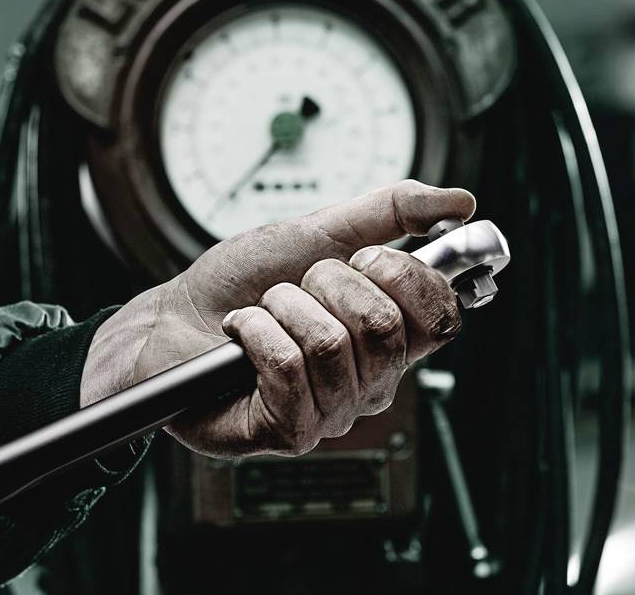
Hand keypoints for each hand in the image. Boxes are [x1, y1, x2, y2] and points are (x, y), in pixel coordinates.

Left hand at [80, 180, 475, 457]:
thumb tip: (460, 201)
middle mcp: (371, 381)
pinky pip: (286, 367)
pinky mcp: (288, 433)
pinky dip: (253, 332)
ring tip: (266, 312)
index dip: (409, 277)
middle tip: (300, 286)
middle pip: (382, 326)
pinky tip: (241, 338)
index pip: (443, 318)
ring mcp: (332, 412)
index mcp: (390, 338)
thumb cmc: (244, 283)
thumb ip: (391, 213)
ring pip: (330, 344)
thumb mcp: (320, 232)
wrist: (174, 318)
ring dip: (283, 308)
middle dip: (328, 284)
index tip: (367, 258)